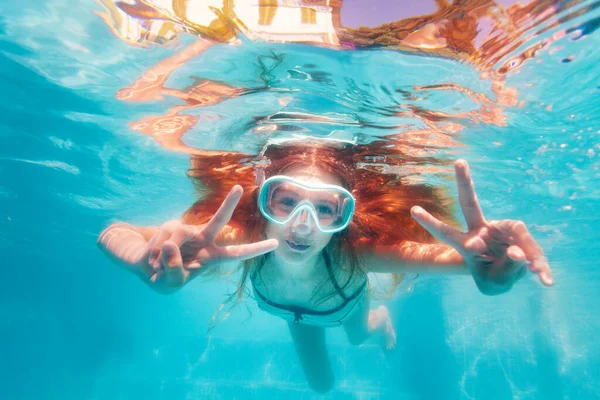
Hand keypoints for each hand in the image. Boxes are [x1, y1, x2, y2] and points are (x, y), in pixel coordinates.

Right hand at [141, 185, 277, 291]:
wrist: (141, 265)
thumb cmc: (162, 277)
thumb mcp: (170, 283)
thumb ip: (174, 270)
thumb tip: (172, 245)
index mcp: (211, 258)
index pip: (236, 254)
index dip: (254, 250)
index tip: (275, 244)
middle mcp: (202, 240)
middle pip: (218, 221)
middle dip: (228, 204)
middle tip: (239, 188)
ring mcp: (186, 231)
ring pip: (179, 236)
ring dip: (165, 256)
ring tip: (157, 267)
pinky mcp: (169, 226)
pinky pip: (163, 240)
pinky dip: (155, 254)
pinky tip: (151, 259)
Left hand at [410, 160, 552, 293]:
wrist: (512, 276)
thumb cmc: (494, 278)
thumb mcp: (495, 284)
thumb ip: (505, 269)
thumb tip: (517, 251)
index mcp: (465, 243)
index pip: (446, 232)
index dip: (431, 222)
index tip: (413, 211)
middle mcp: (481, 230)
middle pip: (470, 203)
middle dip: (464, 183)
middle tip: (459, 162)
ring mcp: (500, 229)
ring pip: (514, 235)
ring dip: (523, 253)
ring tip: (528, 267)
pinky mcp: (518, 233)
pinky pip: (531, 249)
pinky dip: (539, 265)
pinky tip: (545, 279)